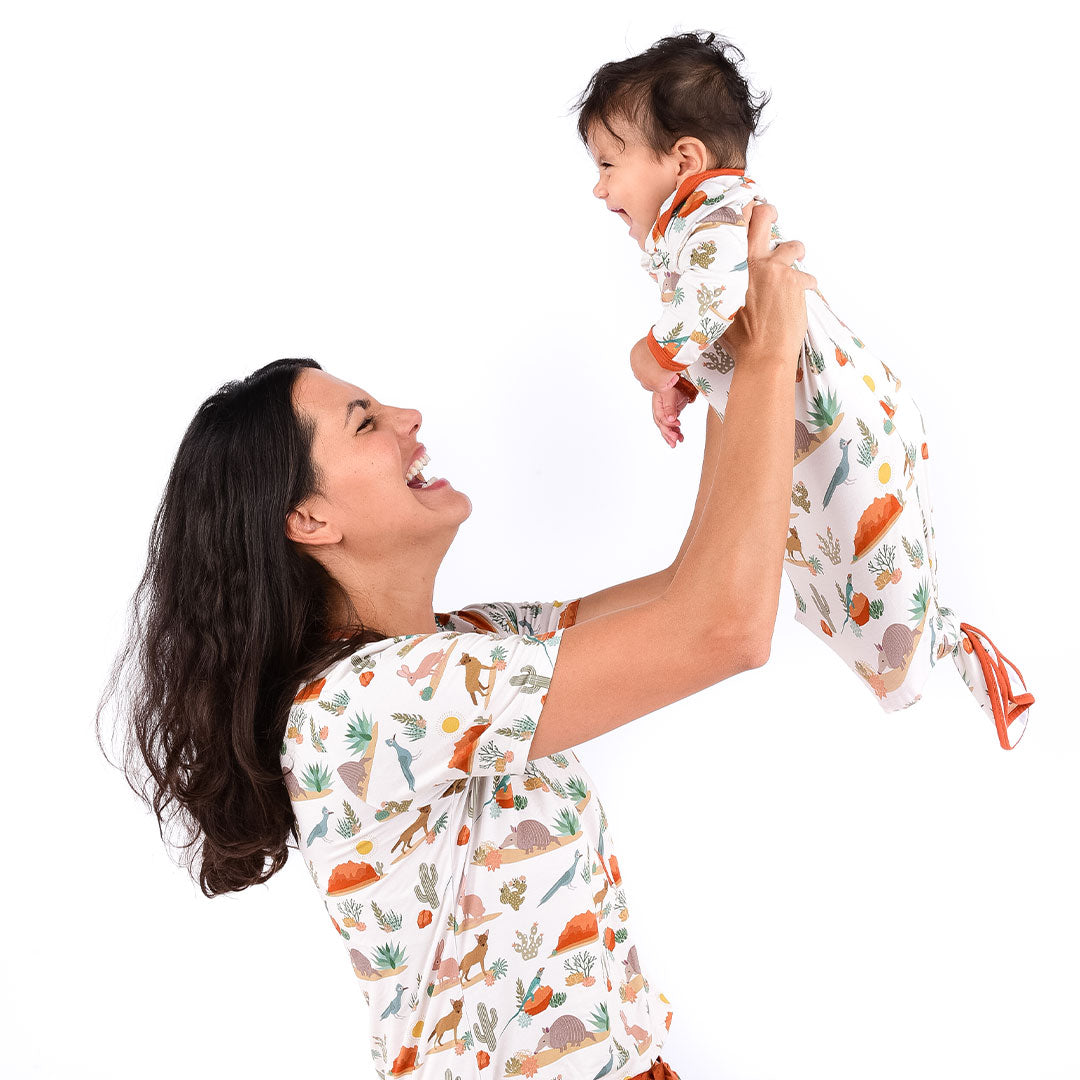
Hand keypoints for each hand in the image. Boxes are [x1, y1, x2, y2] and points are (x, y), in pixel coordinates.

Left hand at [630, 335, 681, 392]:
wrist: (668, 344)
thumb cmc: (663, 339)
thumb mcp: (654, 341)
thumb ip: (654, 348)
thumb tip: (660, 348)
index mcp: (635, 355)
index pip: (640, 364)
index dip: (650, 366)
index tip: (659, 364)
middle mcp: (636, 367)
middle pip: (643, 375)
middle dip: (653, 375)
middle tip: (664, 371)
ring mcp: (644, 377)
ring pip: (650, 384)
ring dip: (661, 380)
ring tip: (671, 374)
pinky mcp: (654, 384)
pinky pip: (663, 388)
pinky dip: (670, 383)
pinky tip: (675, 376)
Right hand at [652, 380, 694, 447]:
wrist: (680, 383)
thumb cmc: (672, 385)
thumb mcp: (669, 395)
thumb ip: (669, 407)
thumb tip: (670, 419)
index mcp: (656, 406)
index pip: (660, 418)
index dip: (668, 423)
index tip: (677, 424)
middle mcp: (660, 411)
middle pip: (662, 425)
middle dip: (668, 434)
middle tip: (674, 440)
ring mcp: (665, 414)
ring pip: (666, 428)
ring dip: (672, 435)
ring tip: (677, 441)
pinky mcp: (672, 415)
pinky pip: (672, 426)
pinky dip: (676, 432)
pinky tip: (680, 437)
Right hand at [721, 201, 816, 373]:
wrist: (763, 354)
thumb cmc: (738, 339)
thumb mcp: (716, 310)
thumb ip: (713, 292)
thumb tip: (697, 290)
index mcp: (730, 266)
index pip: (734, 225)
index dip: (741, 212)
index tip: (745, 210)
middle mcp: (753, 260)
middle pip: (763, 217)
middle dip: (768, 213)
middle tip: (770, 216)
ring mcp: (777, 268)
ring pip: (794, 245)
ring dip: (795, 253)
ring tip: (793, 268)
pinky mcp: (796, 281)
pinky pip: (807, 277)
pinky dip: (805, 286)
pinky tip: (799, 299)